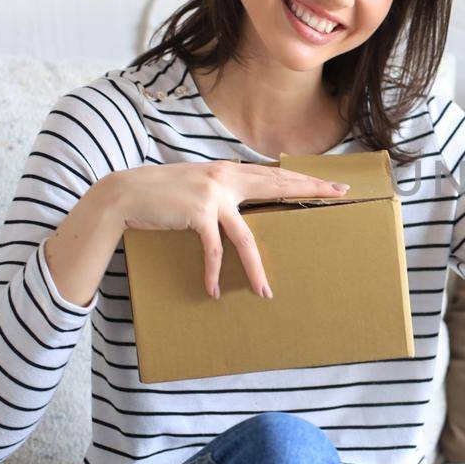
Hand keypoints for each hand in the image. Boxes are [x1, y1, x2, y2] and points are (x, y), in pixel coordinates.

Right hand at [101, 163, 348, 299]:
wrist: (124, 195)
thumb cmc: (160, 195)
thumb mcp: (197, 186)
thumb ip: (221, 192)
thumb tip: (242, 211)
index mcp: (229, 171)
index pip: (275, 175)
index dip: (304, 179)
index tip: (333, 183)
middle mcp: (226, 178)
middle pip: (278, 186)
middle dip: (310, 191)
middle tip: (341, 195)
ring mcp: (213, 195)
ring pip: (246, 236)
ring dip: (255, 269)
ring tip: (265, 291)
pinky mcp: (197, 213)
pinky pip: (214, 250)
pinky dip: (213, 272)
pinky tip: (213, 290)